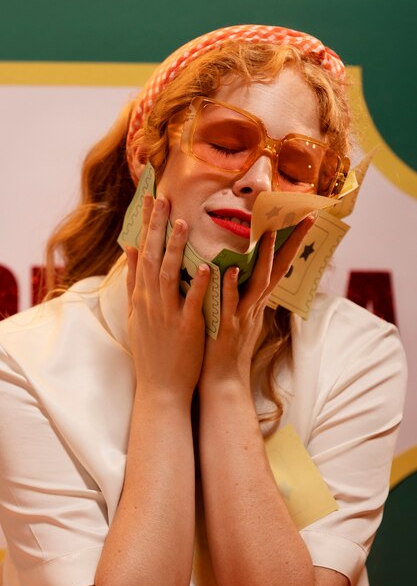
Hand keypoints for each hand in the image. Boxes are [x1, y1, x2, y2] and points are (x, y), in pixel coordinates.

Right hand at [126, 194, 209, 402]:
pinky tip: (208, 268)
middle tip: (162, 198)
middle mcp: (150, 301)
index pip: (142, 252)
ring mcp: (166, 314)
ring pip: (169, 276)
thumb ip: (133, 281)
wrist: (159, 387)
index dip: (145, 224)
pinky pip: (192, 303)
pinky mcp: (185, 328)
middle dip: (156, 227)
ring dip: (175, 249)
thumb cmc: (151, 350)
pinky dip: (198, 285)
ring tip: (182, 224)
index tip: (149, 198)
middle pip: (152, 257)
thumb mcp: (135, 313)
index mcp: (142, 295)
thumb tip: (130, 250)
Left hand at [200, 215, 315, 390]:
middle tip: (306, 218)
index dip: (292, 243)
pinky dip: (231, 288)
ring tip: (268, 235)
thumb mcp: (241, 315)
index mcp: (258, 301)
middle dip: (292, 243)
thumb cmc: (227, 346)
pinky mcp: (227, 328)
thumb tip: (243, 269)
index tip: (305, 219)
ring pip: (258, 284)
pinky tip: (231, 271)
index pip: (280, 266)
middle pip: (278, 269)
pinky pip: (230, 304)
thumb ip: (244, 293)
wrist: (223, 381)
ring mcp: (243, 316)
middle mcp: (256, 305)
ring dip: (264, 259)